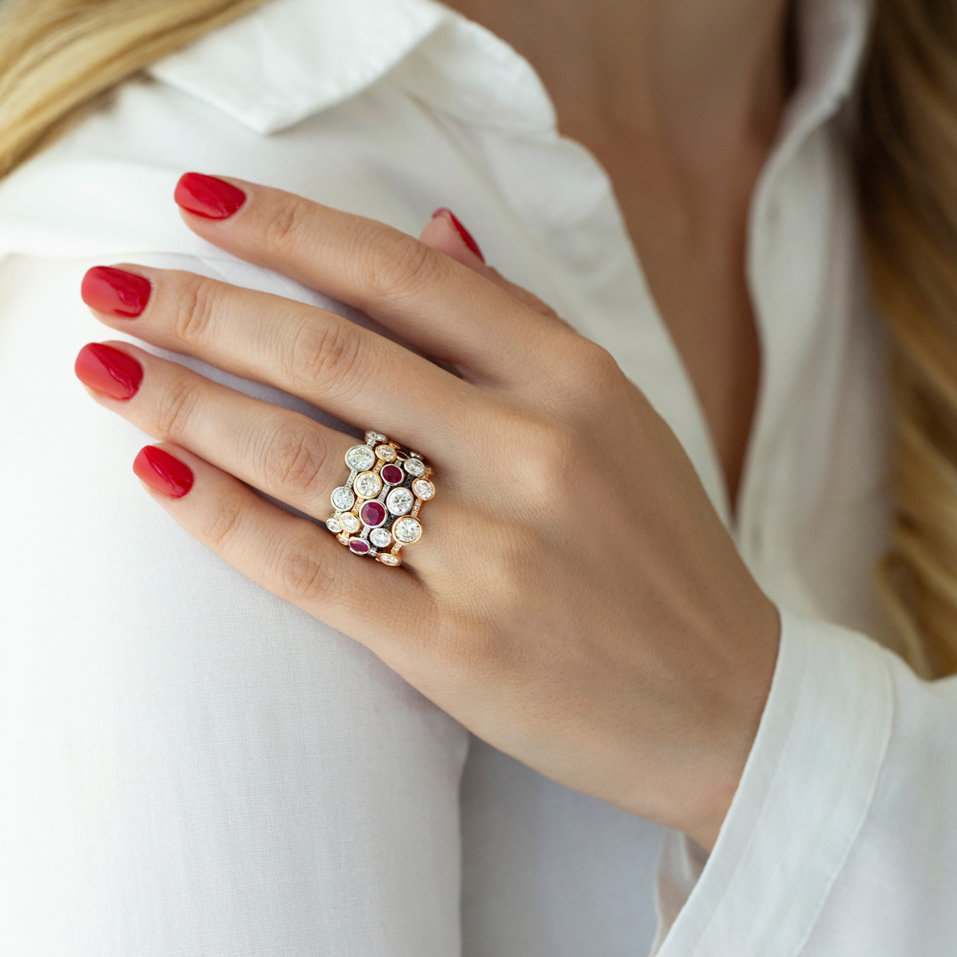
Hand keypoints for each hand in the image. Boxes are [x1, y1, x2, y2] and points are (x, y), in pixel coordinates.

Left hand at [75, 173, 779, 852]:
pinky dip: (220, 517)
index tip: (200, 203)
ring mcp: (491, 554)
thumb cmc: (663, 550)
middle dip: (204, 311)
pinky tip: (156, 472)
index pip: (403, 274)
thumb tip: (434, 228)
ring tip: (107, 368)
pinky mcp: (454, 648)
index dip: (288, 230)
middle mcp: (532, 452)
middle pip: (331, 356)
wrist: (726, 699)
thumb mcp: (617, 415)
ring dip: (185, 403)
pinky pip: (308, 568)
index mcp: (574, 379)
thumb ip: (520, 322)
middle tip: (115, 288)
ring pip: (301, 457)